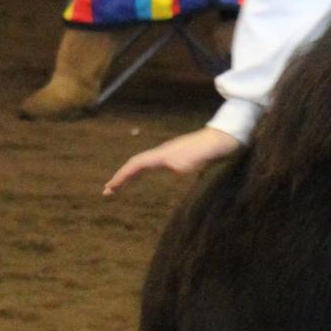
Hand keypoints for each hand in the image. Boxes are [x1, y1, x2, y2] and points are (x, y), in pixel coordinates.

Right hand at [102, 127, 240, 195]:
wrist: (223, 139)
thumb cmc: (209, 151)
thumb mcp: (193, 163)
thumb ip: (180, 166)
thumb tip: (174, 169)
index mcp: (162, 155)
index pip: (135, 165)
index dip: (121, 177)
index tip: (109, 188)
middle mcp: (163, 153)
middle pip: (136, 164)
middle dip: (121, 177)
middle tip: (107, 191)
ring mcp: (170, 153)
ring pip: (144, 164)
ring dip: (131, 175)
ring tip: (119, 186)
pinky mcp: (178, 156)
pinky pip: (153, 165)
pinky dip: (142, 173)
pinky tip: (145, 179)